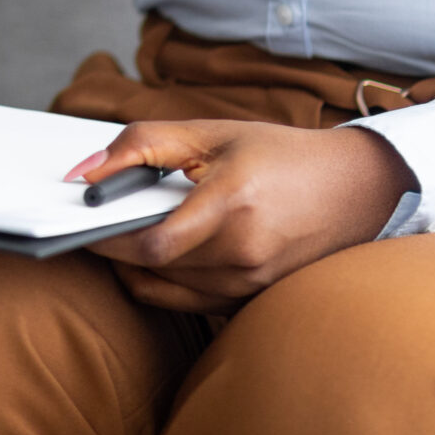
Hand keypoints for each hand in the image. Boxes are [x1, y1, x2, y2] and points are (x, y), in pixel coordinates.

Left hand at [75, 121, 417, 313]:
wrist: (356, 188)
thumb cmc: (280, 154)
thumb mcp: (211, 132)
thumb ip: (142, 144)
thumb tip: (83, 173)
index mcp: (231, 203)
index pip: (148, 243)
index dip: (104, 237)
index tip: (78, 221)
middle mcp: (243, 252)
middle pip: (151, 268)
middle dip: (114, 247)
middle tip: (96, 222)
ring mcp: (252, 283)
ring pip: (166, 290)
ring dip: (137, 266)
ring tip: (131, 231)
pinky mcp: (254, 299)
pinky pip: (189, 301)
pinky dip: (165, 281)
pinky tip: (163, 252)